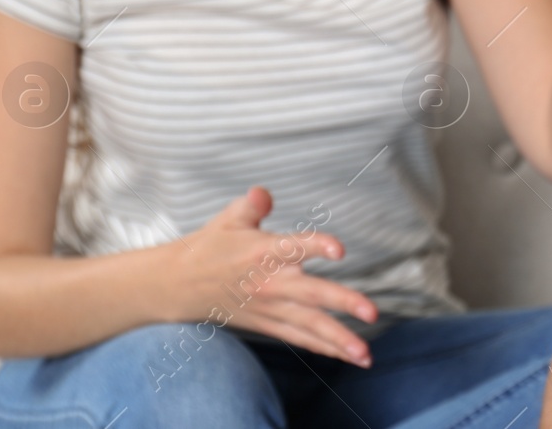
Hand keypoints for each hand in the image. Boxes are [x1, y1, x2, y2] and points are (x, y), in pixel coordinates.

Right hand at [168, 186, 377, 366]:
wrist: (179, 285)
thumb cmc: (211, 246)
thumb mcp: (229, 218)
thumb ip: (252, 205)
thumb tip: (263, 193)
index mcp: (263, 251)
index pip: (294, 247)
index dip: (316, 245)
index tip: (339, 249)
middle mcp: (270, 283)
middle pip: (312, 294)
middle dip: (344, 303)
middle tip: (372, 312)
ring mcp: (270, 307)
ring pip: (309, 325)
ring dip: (340, 341)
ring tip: (366, 356)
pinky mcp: (268, 323)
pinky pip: (300, 338)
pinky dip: (324, 347)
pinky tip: (349, 357)